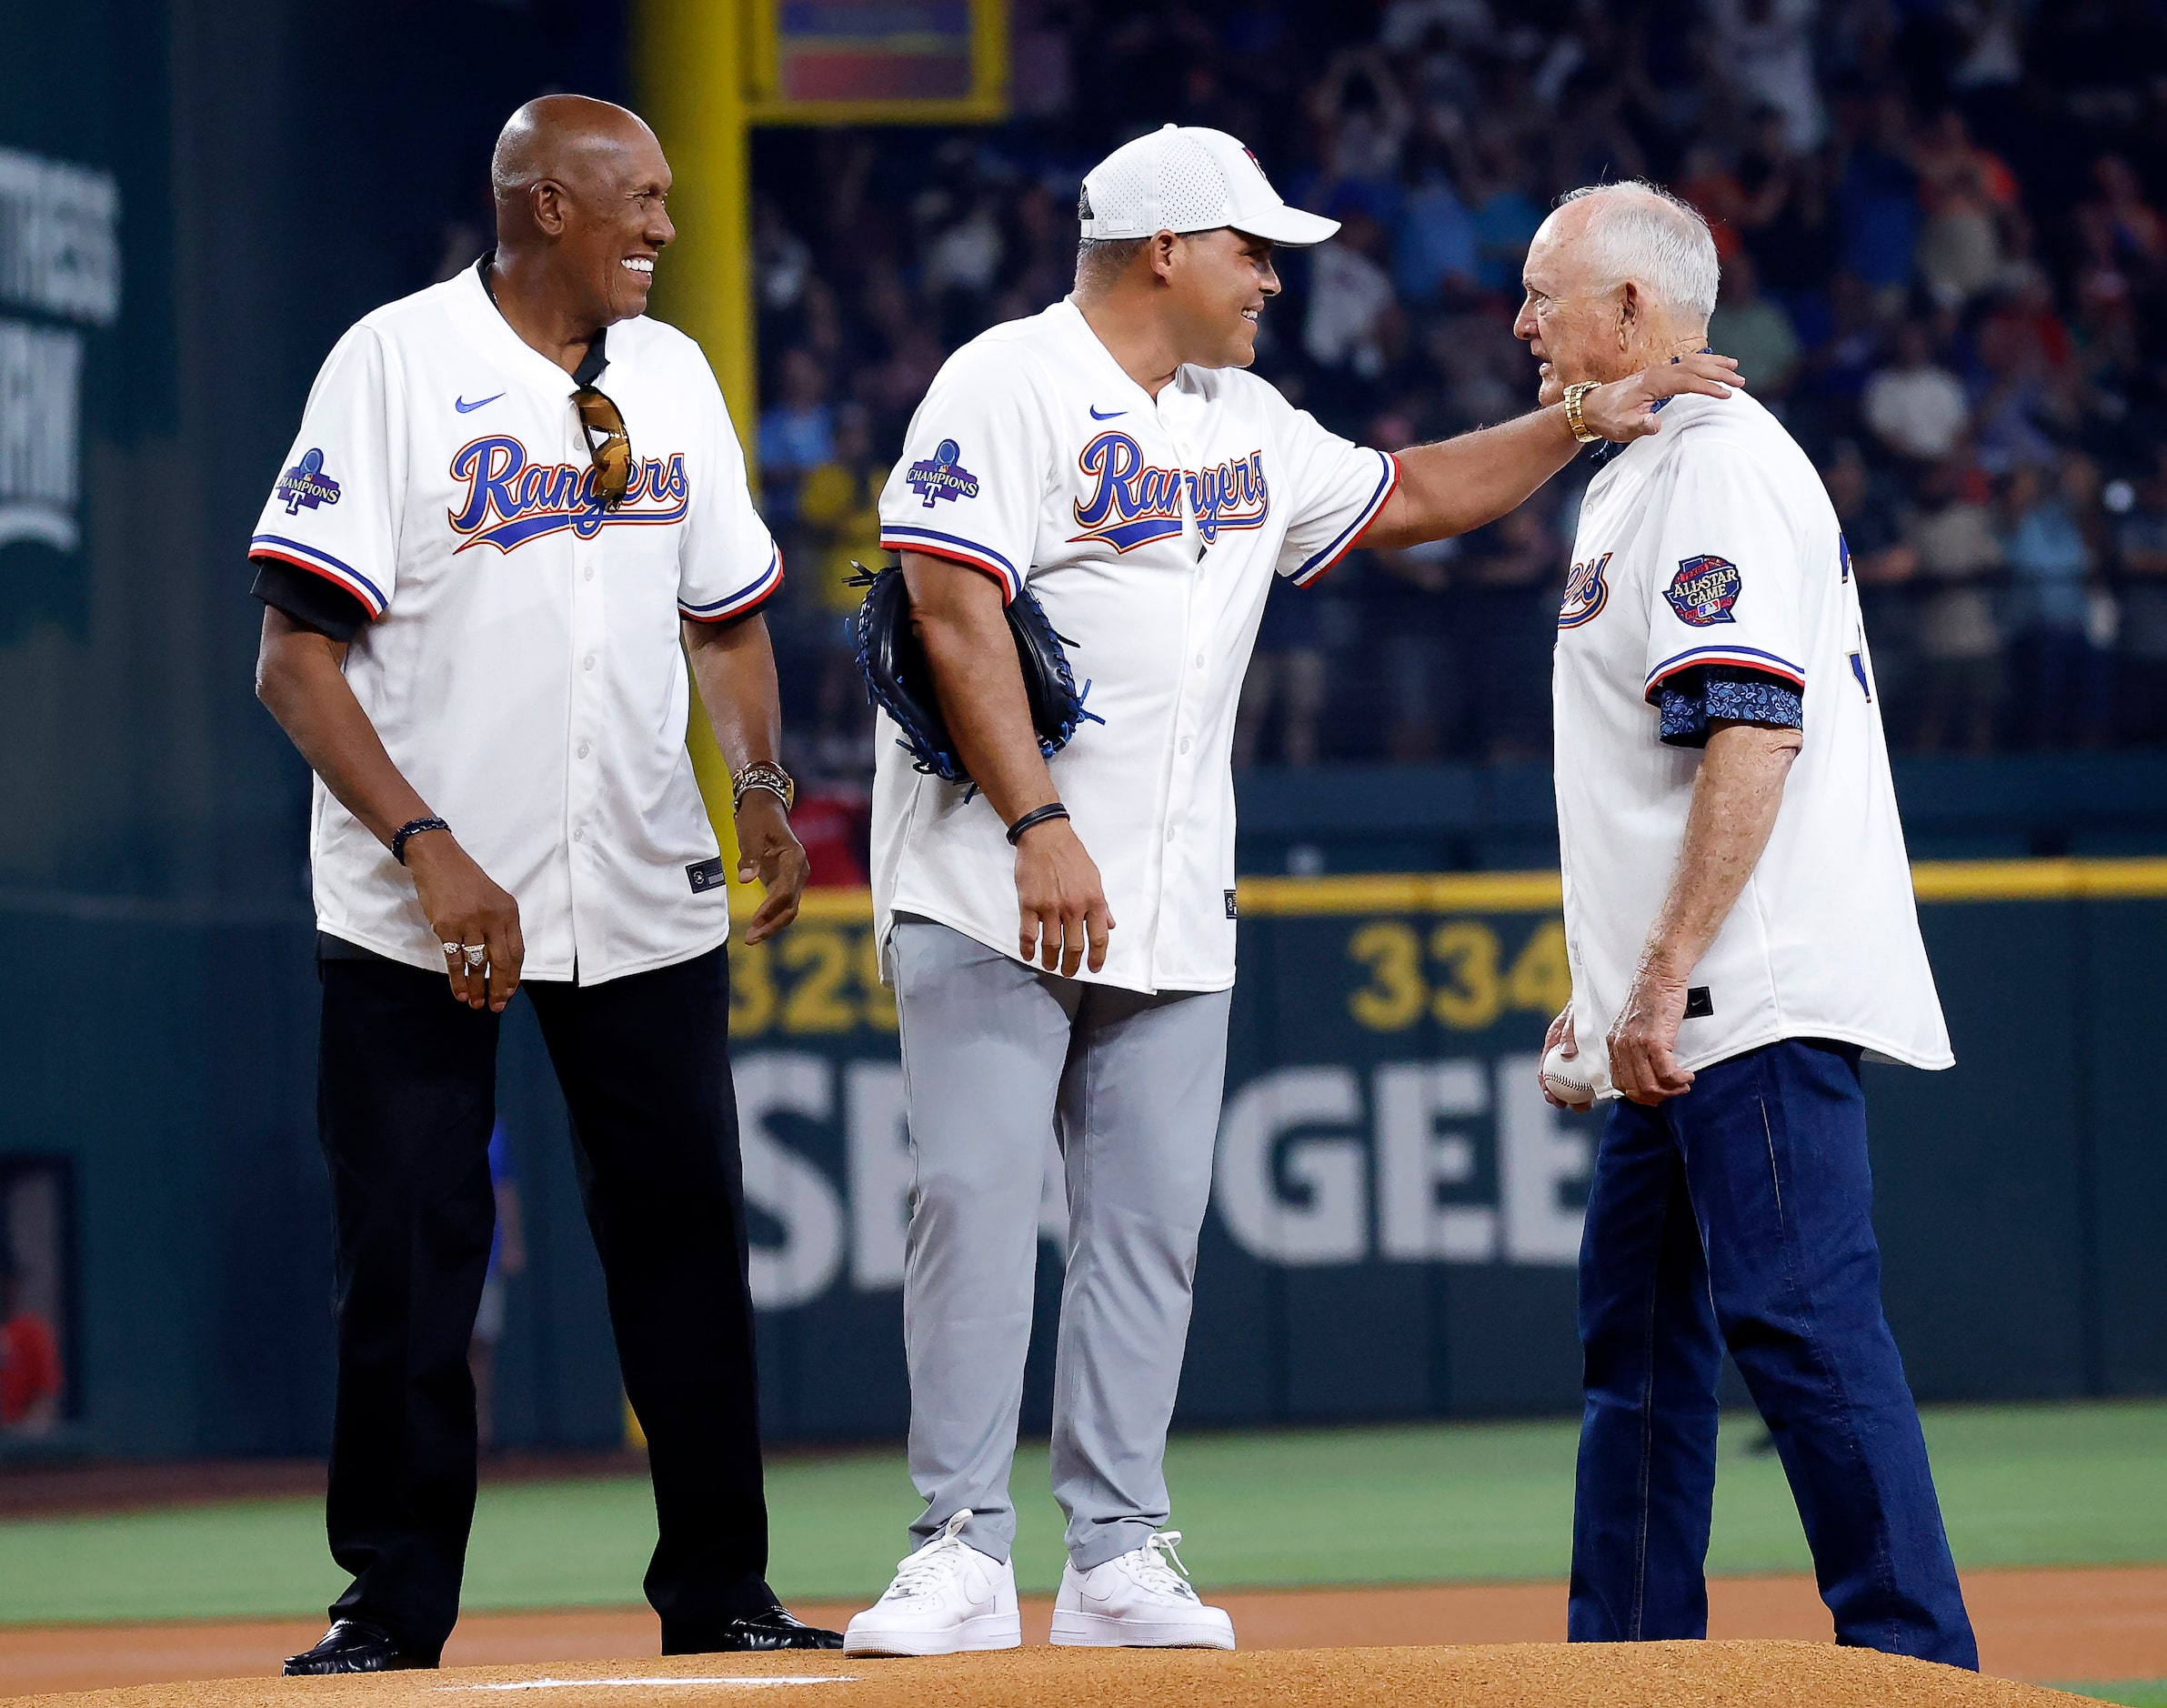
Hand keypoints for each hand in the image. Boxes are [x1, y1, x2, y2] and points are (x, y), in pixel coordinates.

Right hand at [406, 831, 523, 1011]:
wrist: (438, 861)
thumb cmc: (465, 881)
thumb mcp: (493, 899)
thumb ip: (499, 926)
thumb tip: (501, 961)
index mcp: (508, 912)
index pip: (517, 951)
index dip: (514, 975)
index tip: (510, 992)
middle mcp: (492, 918)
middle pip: (501, 962)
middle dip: (500, 988)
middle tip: (497, 1006)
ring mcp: (469, 923)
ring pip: (477, 964)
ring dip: (477, 987)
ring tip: (477, 1003)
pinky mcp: (446, 927)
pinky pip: (454, 959)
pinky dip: (457, 979)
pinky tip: (460, 992)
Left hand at [735, 791, 809, 945]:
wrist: (765, 807)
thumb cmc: (758, 817)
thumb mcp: (750, 832)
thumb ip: (749, 856)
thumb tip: (745, 879)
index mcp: (795, 857)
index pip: (787, 890)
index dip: (771, 908)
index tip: (755, 920)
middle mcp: (799, 870)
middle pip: (791, 906)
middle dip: (772, 924)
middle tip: (751, 938)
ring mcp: (794, 878)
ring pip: (788, 909)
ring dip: (771, 925)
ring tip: (751, 938)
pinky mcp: (784, 881)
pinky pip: (781, 905)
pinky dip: (770, 918)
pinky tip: (755, 928)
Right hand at [1014, 815, 1114, 976]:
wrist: (1045, 837)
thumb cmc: (1071, 855)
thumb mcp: (1094, 878)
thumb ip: (1102, 904)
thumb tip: (1109, 925)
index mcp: (1093, 901)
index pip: (1099, 938)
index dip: (1098, 957)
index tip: (1094, 968)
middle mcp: (1073, 907)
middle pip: (1075, 947)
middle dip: (1072, 966)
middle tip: (1069, 972)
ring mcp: (1050, 907)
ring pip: (1051, 945)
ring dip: (1051, 961)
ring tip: (1050, 966)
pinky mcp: (1029, 904)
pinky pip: (1028, 934)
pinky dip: (1028, 949)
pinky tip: (1028, 955)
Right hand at [1540, 1004, 1589, 1109]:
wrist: (1599, 994)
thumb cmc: (1584, 1004)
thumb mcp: (1574, 1017)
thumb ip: (1569, 1034)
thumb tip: (1565, 1054)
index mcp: (1553, 1042)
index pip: (1544, 1069)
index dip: (1546, 1086)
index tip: (1553, 1100)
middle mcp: (1564, 1051)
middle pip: (1559, 1079)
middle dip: (1563, 1096)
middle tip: (1572, 1107)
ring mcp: (1578, 1054)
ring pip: (1575, 1079)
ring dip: (1578, 1094)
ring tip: (1587, 1106)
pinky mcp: (1593, 1055)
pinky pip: (1590, 1073)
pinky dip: (1592, 1084)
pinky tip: (1601, 1092)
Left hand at [1577, 352, 1741, 443]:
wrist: (1591, 408)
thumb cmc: (1608, 419)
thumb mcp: (1623, 427)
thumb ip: (1641, 426)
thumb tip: (1657, 424)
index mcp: (1653, 382)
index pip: (1687, 380)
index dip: (1708, 386)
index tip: (1726, 394)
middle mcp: (1657, 371)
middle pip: (1694, 366)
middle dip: (1719, 372)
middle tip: (1741, 380)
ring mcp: (1657, 371)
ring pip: (1691, 362)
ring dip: (1713, 364)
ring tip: (1735, 366)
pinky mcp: (1657, 375)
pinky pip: (1684, 364)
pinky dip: (1701, 364)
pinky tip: (1712, 366)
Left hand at [1606, 956, 1695, 1105]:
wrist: (1660, 976)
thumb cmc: (1653, 999)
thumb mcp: (1634, 1026)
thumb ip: (1633, 1048)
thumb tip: (1644, 1072)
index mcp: (1614, 1044)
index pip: (1620, 1084)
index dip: (1640, 1095)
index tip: (1657, 1094)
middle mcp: (1621, 1046)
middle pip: (1635, 1090)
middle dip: (1657, 1098)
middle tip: (1674, 1092)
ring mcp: (1636, 1044)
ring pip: (1650, 1085)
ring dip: (1671, 1091)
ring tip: (1683, 1084)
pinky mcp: (1654, 1040)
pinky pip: (1666, 1073)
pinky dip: (1679, 1079)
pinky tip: (1687, 1076)